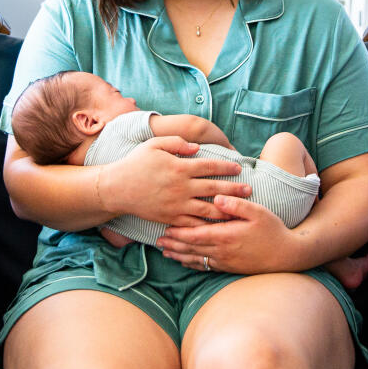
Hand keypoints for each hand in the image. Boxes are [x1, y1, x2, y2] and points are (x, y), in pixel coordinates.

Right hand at [99, 136, 251, 227]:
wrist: (117, 188)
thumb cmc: (136, 163)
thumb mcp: (154, 145)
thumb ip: (177, 142)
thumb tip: (197, 147)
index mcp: (179, 167)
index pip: (210, 166)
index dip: (227, 166)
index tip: (239, 167)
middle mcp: (181, 187)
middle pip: (214, 188)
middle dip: (234, 189)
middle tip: (250, 189)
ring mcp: (177, 204)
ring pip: (208, 209)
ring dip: (226, 209)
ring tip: (240, 209)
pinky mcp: (171, 218)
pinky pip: (193, 223)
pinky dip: (207, 225)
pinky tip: (219, 226)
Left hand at [158, 195, 297, 274]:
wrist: (286, 255)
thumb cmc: (272, 230)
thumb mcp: (258, 212)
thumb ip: (236, 205)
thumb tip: (216, 198)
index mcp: (226, 236)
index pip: (196, 235)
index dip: (179, 233)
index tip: (164, 227)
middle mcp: (222, 252)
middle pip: (191, 249)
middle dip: (173, 244)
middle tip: (157, 240)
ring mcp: (225, 262)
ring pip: (196, 259)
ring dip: (179, 255)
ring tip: (165, 251)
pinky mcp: (229, 268)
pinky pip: (206, 267)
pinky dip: (192, 264)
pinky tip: (184, 261)